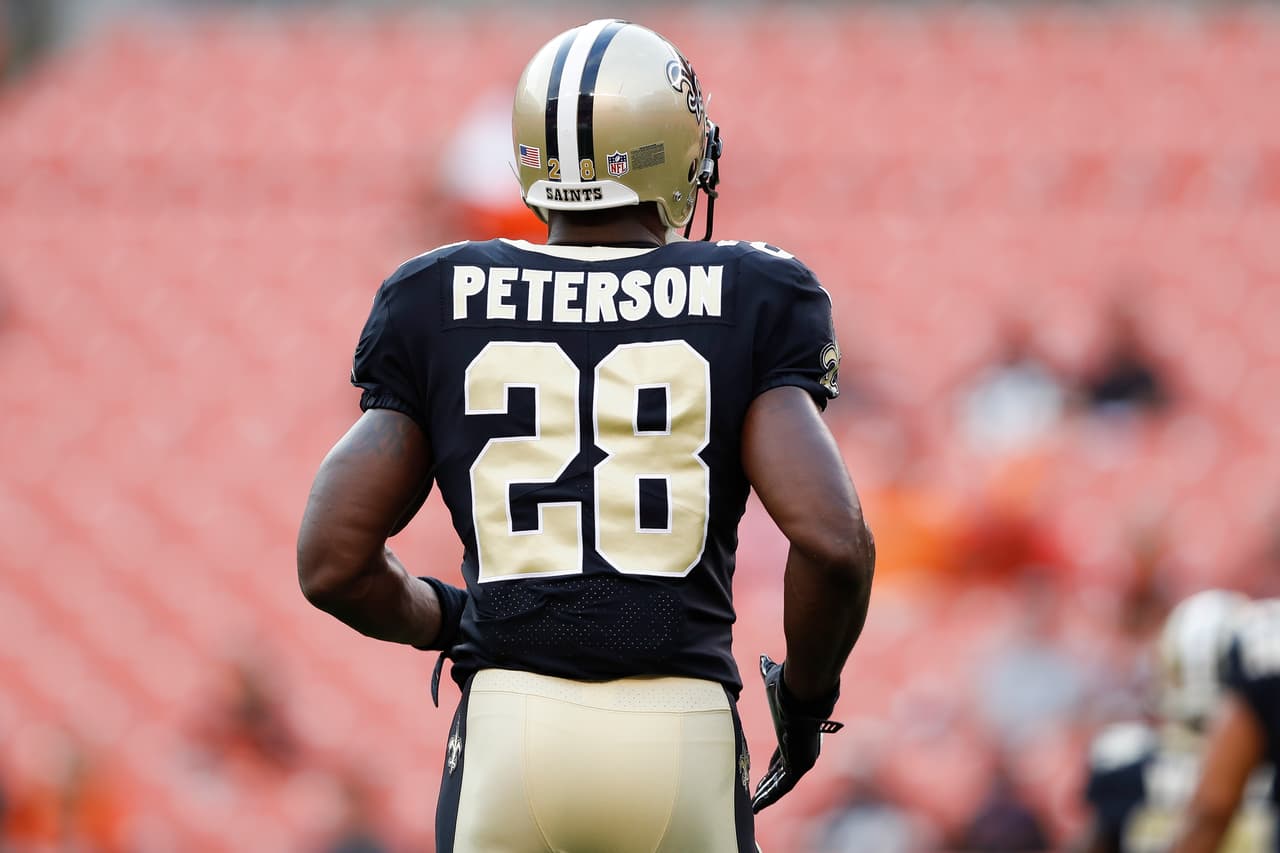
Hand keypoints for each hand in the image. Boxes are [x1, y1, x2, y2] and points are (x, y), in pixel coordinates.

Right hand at [751, 654, 842, 812]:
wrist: (803, 690)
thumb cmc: (788, 686)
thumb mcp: (773, 681)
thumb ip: (768, 672)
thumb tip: (763, 657)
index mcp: (794, 735)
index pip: (783, 758)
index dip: (773, 769)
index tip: (764, 777)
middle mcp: (800, 750)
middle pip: (781, 775)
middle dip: (767, 787)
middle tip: (756, 800)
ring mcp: (802, 759)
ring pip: (782, 784)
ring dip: (767, 796)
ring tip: (754, 808)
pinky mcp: (800, 764)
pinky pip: (783, 787)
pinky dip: (770, 796)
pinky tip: (758, 805)